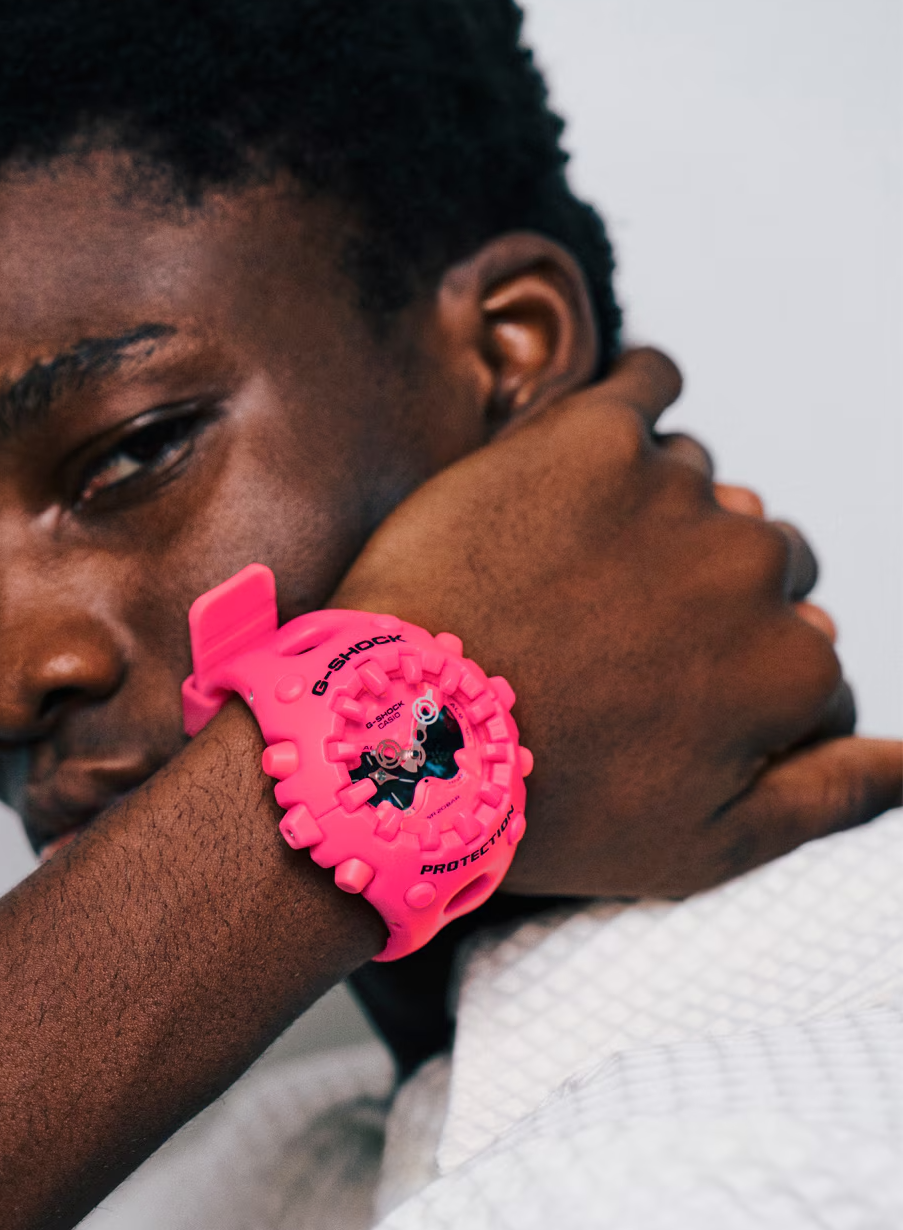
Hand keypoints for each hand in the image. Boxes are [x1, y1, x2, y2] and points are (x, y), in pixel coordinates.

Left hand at [333, 348, 900, 897]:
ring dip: (656, 521)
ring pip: (697, 489)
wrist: (397, 736)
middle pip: (761, 566)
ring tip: (567, 577)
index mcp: (790, 666)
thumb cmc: (541, 804)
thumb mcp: (704, 846)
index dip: (736, 689)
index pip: (805, 663)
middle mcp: (753, 568)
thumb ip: (831, 797)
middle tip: (608, 642)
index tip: (660, 707)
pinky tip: (599, 444)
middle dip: (701, 603)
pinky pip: (648, 383)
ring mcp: (674, 493)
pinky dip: (635, 405)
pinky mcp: (589, 434)